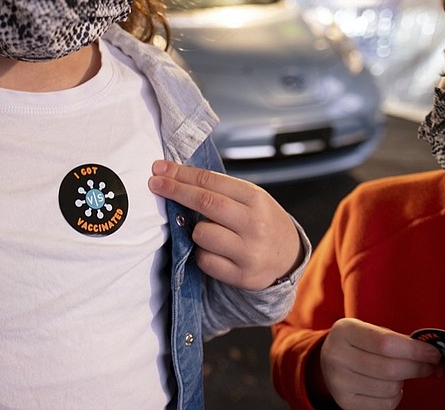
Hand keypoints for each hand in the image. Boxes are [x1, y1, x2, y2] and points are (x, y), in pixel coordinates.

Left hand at [148, 160, 301, 289]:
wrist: (289, 258)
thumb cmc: (262, 222)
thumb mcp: (251, 199)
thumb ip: (220, 190)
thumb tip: (177, 177)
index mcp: (257, 199)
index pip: (211, 181)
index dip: (182, 174)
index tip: (160, 169)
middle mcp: (255, 225)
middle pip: (205, 203)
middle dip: (175, 190)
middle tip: (155, 182)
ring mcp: (249, 252)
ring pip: (201, 234)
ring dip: (195, 231)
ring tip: (210, 231)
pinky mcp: (241, 276)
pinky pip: (204, 260)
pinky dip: (202, 254)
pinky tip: (214, 251)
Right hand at [319, 318, 441, 408]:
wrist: (329, 360)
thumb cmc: (359, 343)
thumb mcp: (370, 331)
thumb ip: (397, 340)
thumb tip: (433, 356)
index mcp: (344, 331)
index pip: (385, 343)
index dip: (415, 350)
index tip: (434, 353)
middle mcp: (336, 355)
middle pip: (390, 368)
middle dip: (418, 368)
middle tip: (430, 366)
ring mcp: (338, 381)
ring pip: (390, 388)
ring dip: (403, 383)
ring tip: (398, 374)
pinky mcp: (345, 401)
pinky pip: (385, 404)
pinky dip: (395, 396)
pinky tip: (387, 385)